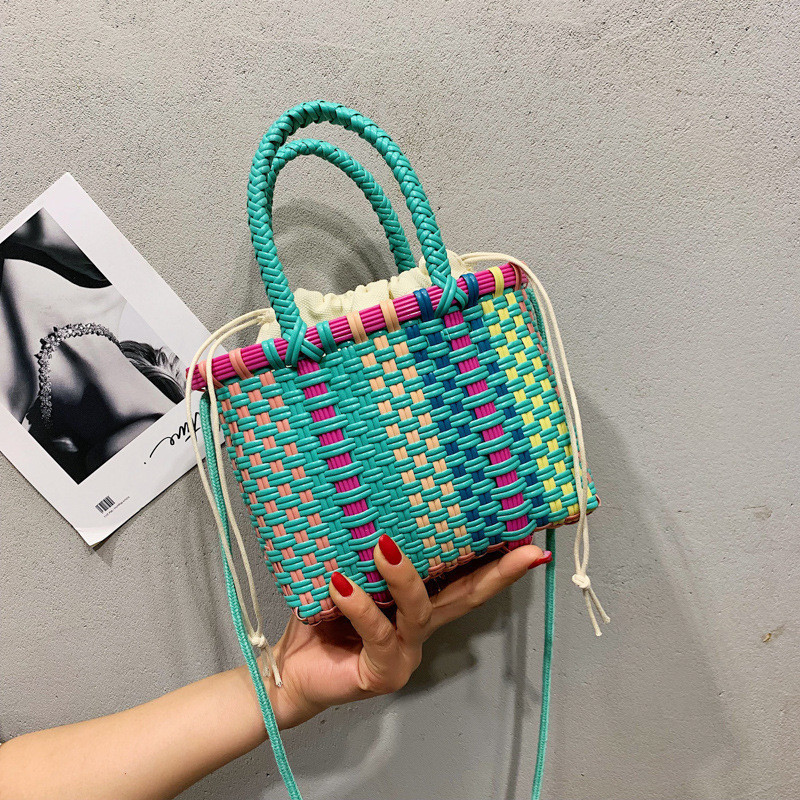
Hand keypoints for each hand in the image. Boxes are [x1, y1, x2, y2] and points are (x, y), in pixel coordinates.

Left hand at [268, 535, 550, 728]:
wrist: (288, 674)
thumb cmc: (319, 621)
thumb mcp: (347, 576)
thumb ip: (364, 554)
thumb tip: (376, 506)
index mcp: (416, 607)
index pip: (463, 579)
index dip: (496, 561)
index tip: (531, 541)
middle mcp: (417, 630)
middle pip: (465, 598)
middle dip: (497, 573)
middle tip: (522, 549)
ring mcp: (404, 655)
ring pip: (418, 612)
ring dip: (404, 576)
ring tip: (384, 547)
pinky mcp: (381, 674)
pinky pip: (377, 634)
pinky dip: (359, 606)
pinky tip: (341, 584)